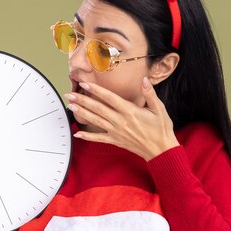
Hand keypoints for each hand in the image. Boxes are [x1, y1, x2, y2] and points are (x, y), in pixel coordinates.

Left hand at [65, 77, 179, 160]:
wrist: (161, 150)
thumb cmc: (161, 129)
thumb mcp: (159, 109)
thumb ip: (150, 93)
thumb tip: (144, 80)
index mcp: (130, 111)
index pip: (109, 98)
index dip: (96, 90)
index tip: (85, 84)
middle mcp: (120, 121)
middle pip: (98, 108)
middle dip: (82, 100)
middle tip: (70, 94)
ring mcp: (116, 132)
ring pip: (95, 121)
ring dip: (82, 113)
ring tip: (71, 106)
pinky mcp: (115, 141)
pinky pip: (98, 138)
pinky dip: (87, 137)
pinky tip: (77, 134)